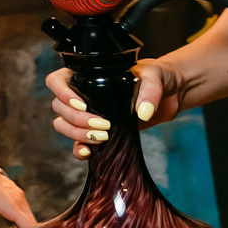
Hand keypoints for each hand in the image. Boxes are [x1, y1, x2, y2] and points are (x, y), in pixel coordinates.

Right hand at [45, 60, 185, 158]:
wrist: (170, 94)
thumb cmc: (157, 76)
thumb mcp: (155, 75)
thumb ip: (150, 90)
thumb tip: (142, 112)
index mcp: (86, 74)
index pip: (57, 81)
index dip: (61, 93)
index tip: (81, 104)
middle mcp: (81, 93)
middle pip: (59, 107)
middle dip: (77, 119)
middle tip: (103, 124)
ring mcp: (88, 113)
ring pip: (63, 124)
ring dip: (77, 133)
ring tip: (102, 137)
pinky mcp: (98, 130)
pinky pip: (77, 141)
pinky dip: (78, 148)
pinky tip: (88, 152)